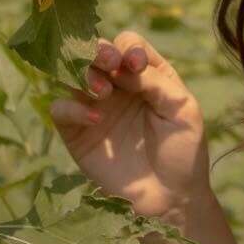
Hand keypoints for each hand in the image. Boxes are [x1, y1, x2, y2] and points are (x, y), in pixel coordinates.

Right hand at [50, 30, 211, 218]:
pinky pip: (60, 110)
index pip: (128, 45)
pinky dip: (72, 108)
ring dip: (85, 75)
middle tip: (109, 62)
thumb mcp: (182, 109)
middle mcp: (117, 86)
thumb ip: (156, 82)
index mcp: (146, 75)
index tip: (136, 64)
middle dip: (99, 51)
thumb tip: (123, 66)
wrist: (171, 198)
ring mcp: (95, 107)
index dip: (128, 48)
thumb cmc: (183, 150)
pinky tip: (95, 118)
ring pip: (73, 74)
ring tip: (103, 92)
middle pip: (96, 52)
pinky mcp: (77, 133)